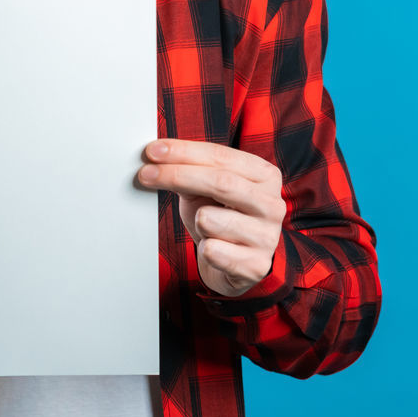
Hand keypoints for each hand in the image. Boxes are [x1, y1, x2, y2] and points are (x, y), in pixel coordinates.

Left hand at [138, 138, 284, 297]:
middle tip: (145, 174)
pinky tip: (211, 248)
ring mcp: (267, 236)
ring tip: (202, 225)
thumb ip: (188, 170)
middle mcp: (272, 203)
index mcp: (263, 175)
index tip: (153, 151)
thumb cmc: (220, 217)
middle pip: (220, 181)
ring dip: (196, 220)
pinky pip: (213, 251)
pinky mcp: (256, 265)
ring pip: (211, 219)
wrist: (236, 265)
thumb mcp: (204, 189)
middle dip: (177, 175)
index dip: (184, 151)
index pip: (221, 156)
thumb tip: (155, 155)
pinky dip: (203, 248)